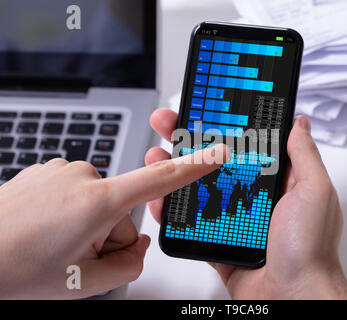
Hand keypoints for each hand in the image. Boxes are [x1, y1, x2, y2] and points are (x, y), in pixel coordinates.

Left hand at [0, 144, 228, 298]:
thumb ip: (129, 266)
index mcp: (98, 201)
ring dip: (88, 224)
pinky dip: (70, 212)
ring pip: (99, 202)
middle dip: (109, 235)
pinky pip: (77, 192)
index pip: (160, 180)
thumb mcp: (83, 282)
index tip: (217, 153)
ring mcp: (62, 170)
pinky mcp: (48, 170)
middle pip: (123, 208)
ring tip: (55, 244)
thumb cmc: (13, 268)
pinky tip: (46, 228)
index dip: (194, 166)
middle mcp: (82, 177)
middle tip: (75, 256)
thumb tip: (139, 247)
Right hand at [146, 108, 346, 299]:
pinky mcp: (217, 238)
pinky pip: (191, 221)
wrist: (291, 297)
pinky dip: (173, 209)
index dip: (222, 124)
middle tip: (168, 124)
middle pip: (214, 161)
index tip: (204, 109)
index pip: (244, 143)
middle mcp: (253, 195)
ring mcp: (233, 216)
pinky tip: (160, 196)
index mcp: (275, 180)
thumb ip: (304, 155)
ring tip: (157, 155)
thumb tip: (299, 123)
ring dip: (174, 170)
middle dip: (189, 140)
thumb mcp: (314, 192)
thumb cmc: (309, 249)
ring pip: (197, 188)